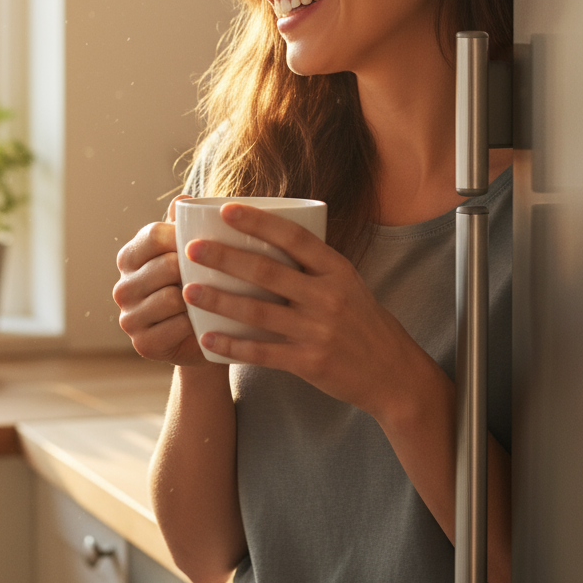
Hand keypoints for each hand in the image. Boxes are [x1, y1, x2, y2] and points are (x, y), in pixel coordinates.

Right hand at [113, 195, 207, 364]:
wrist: (206, 335)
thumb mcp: (193, 253)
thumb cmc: (200, 284)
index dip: (184, 236)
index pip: (154, 234)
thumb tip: (184, 200)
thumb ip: (185, 225)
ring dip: (198, 298)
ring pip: (171, 298)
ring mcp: (129, 318)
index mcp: (130, 257)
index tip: (210, 240)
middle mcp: (122, 287)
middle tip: (220, 272)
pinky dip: (197, 324)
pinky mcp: (143, 344)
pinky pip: (177, 327)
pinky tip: (208, 321)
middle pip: (164, 266)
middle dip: (195, 269)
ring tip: (216, 296)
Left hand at [182, 203, 419, 415]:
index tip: (226, 209)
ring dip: (220, 300)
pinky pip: (263, 352)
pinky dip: (233, 345)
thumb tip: (267, 237)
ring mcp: (318, 330)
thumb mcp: (347, 283)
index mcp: (336, 269)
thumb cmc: (361, 321)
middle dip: (225, 257)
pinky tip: (208, 337)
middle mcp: (328, 296)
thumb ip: (313, 265)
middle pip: (268, 271)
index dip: (258, 222)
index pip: (294, 237)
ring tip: (189, 291)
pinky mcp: (309, 362)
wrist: (393, 372)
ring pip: (259, 312)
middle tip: (192, 249)